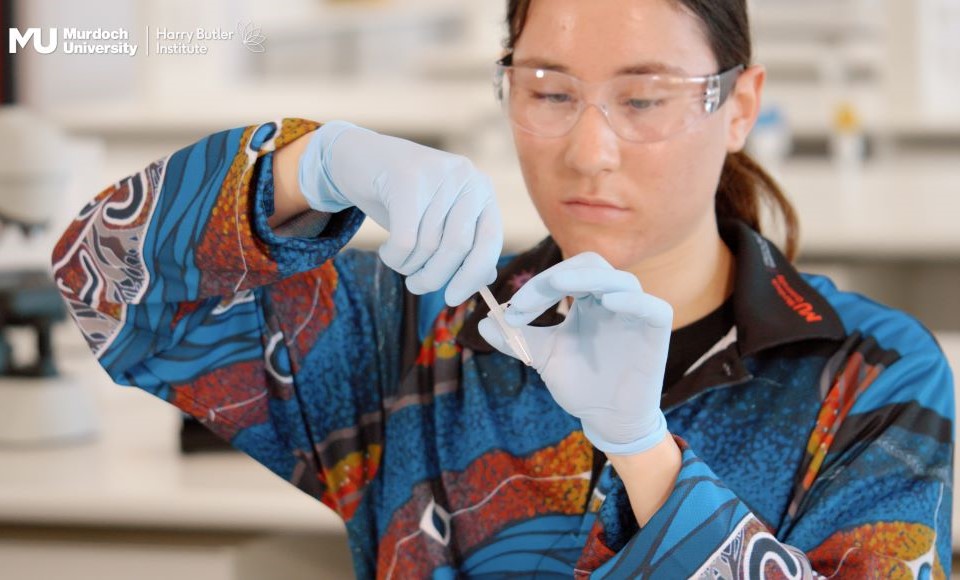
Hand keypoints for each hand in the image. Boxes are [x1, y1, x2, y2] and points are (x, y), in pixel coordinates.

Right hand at [298, 121, 502, 305]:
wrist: (357, 157)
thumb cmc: (402, 198)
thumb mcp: (437, 222)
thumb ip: (465, 246)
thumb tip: (487, 278)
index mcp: (480, 190)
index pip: (489, 242)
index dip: (472, 276)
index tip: (452, 298)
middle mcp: (465, 177)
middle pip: (457, 247)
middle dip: (434, 277)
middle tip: (415, 286)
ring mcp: (437, 174)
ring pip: (428, 245)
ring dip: (409, 266)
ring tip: (397, 261)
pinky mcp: (407, 177)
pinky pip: (406, 238)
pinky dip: (395, 256)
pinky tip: (387, 252)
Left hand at [478, 252, 672, 454]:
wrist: (606, 418)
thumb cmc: (580, 384)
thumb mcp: (543, 357)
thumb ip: (517, 338)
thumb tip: (481, 322)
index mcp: (586, 300)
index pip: (564, 273)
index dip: (536, 285)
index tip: (511, 311)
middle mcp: (611, 300)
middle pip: (591, 265)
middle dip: (557, 275)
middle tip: (526, 301)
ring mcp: (636, 313)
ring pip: (621, 279)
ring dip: (588, 280)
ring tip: (559, 287)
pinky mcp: (656, 331)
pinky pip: (652, 306)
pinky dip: (632, 300)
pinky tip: (609, 303)